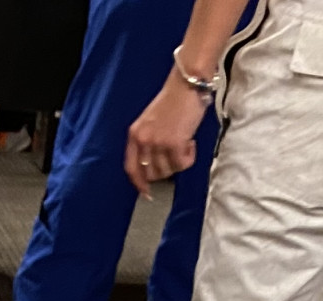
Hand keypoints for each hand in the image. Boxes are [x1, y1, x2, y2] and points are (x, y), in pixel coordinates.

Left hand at [126, 75, 208, 195]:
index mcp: (135, 134)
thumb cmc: (173, 101)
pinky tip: (191, 143)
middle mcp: (143, 140)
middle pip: (152, 173)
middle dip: (166, 170)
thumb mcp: (150, 122)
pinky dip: (189, 157)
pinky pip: (182, 164)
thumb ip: (148, 142)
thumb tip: (155, 165)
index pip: (131, 167)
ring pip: (168, 171)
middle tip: (176, 157)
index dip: (139, 183)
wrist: (187, 85)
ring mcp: (158, 143)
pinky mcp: (174, 143)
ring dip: (179, 162)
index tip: (146, 192)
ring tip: (185, 145)